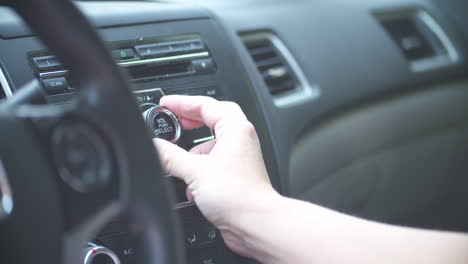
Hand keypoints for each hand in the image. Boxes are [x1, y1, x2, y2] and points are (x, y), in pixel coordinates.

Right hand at [153, 95, 278, 256]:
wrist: (255, 224)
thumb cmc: (239, 196)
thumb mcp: (195, 172)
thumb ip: (171, 156)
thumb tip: (155, 146)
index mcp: (235, 129)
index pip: (206, 105)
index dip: (183, 102)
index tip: (166, 104)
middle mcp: (240, 140)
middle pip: (212, 119)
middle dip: (190, 120)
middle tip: (172, 121)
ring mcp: (239, 158)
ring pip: (212, 144)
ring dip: (194, 151)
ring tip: (179, 160)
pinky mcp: (235, 175)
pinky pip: (213, 163)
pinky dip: (200, 168)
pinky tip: (191, 184)